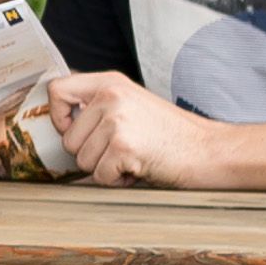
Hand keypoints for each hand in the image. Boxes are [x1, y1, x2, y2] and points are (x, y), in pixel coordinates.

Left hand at [44, 68, 225, 189]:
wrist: (208, 150)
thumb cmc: (172, 135)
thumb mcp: (133, 106)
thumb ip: (100, 109)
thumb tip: (61, 130)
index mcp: (111, 83)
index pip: (58, 89)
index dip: (58, 116)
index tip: (75, 129)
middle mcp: (111, 97)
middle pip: (68, 139)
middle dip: (91, 154)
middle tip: (123, 150)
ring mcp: (117, 120)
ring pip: (82, 161)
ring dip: (106, 168)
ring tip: (134, 157)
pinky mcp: (123, 146)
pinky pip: (100, 176)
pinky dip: (118, 181)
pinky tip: (140, 167)